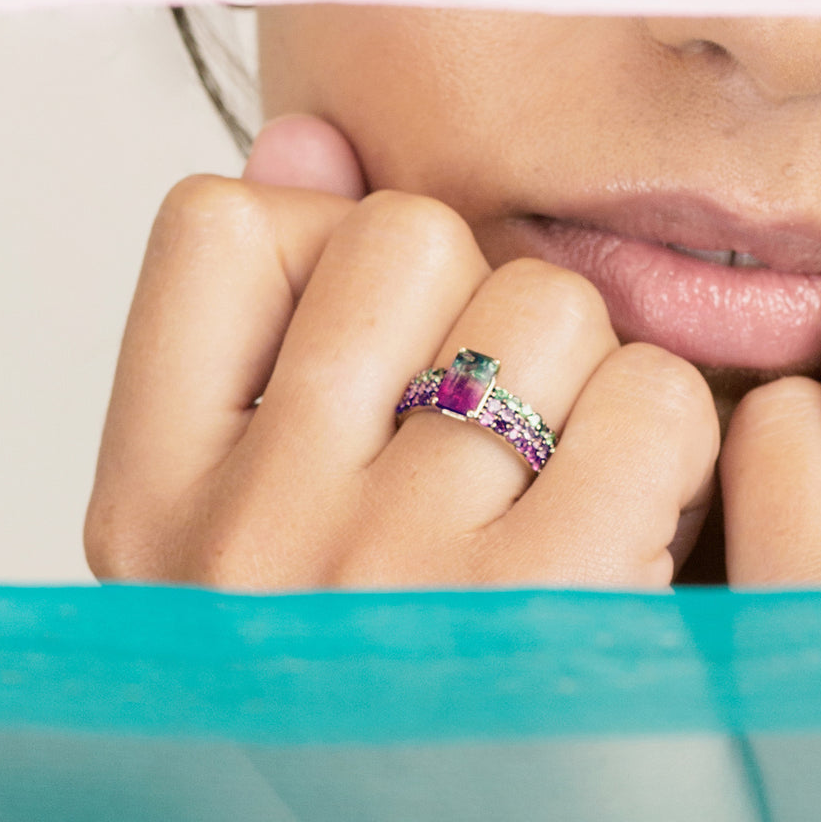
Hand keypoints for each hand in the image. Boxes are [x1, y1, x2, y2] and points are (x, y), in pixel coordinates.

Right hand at [85, 117, 718, 588]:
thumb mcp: (250, 524)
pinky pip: (650, 394)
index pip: (219, 226)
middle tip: (486, 415)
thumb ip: (259, 321)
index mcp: (155, 505)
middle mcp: (253, 534)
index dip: (323, 246)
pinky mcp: (557, 615)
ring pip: (547, 298)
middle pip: (406, 232)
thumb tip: (302, 138)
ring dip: (583, 371)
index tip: (372, 336)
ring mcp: (397, 573)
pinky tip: (633, 516)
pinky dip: (665, 438)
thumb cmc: (371, 683)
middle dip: (473, 298)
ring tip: (557, 477)